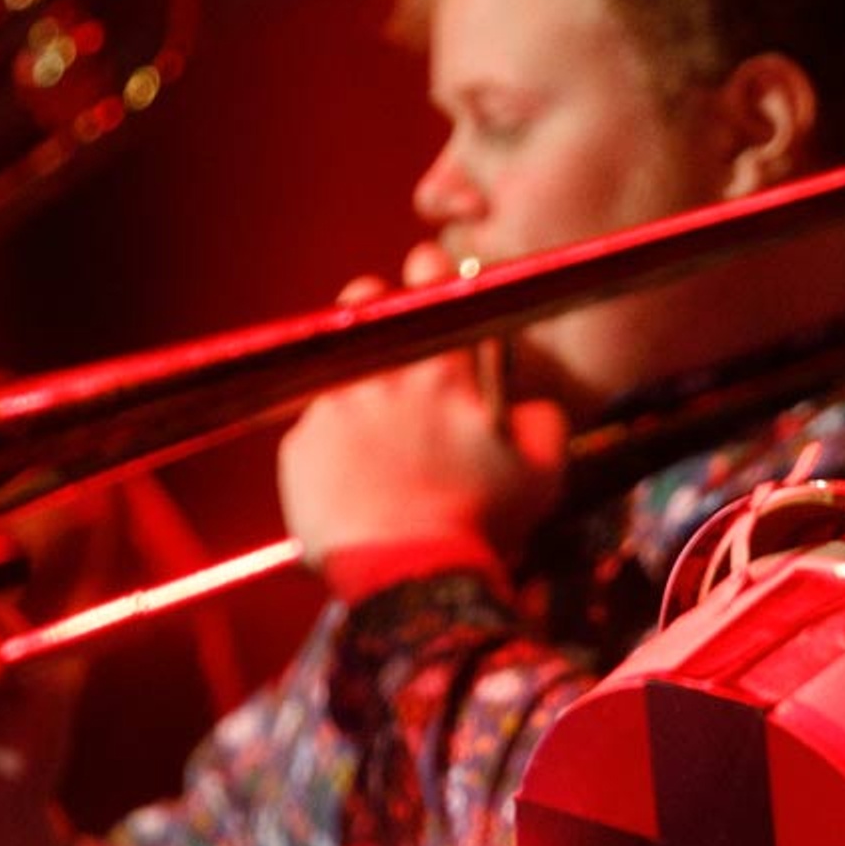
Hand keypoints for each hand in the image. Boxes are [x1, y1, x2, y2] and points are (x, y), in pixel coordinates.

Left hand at [280, 243, 567, 595]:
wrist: (411, 578)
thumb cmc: (481, 524)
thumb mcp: (541, 474)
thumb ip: (545, 422)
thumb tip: (533, 401)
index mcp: (445, 372)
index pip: (434, 278)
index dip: (432, 267)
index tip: (432, 268)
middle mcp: (385, 376)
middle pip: (368, 297)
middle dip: (378, 302)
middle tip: (392, 337)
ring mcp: (335, 407)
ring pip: (334, 359)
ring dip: (352, 369)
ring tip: (368, 410)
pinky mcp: (300, 444)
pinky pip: (309, 425)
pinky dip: (328, 441)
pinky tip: (350, 475)